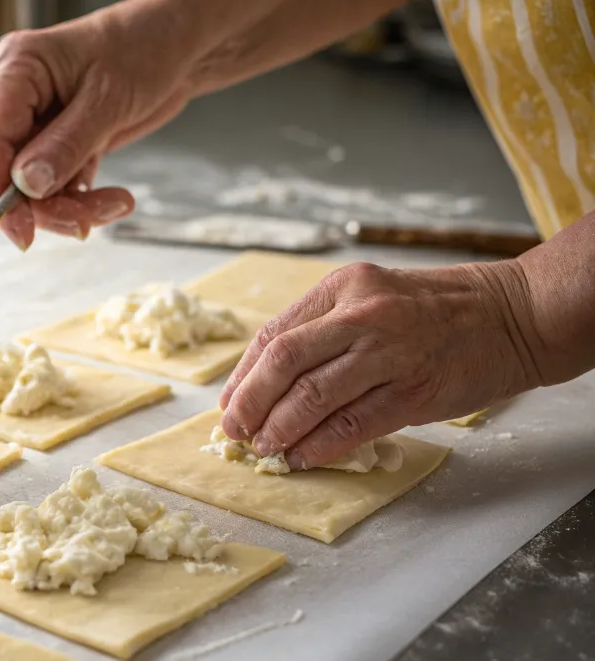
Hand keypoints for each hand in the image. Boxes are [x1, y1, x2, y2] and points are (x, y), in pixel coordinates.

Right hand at [0, 0, 202, 249]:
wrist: (180, 45)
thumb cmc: (144, 47)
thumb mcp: (107, 99)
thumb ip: (66, 144)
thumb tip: (27, 184)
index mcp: (17, 70)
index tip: (20, 230)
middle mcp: (20, 99)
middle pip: (10, 172)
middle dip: (47, 206)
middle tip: (85, 224)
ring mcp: (40, 124)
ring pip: (37, 188)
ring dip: (74, 208)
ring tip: (117, 204)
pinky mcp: (62, 143)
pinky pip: (61, 187)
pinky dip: (86, 202)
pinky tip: (115, 199)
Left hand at [218, 261, 540, 468]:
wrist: (513, 315)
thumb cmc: (436, 310)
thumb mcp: (373, 297)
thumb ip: (325, 329)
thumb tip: (268, 381)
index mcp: (343, 287)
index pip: (275, 334)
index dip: (243, 375)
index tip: (229, 404)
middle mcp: (362, 315)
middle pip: (284, 362)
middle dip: (250, 403)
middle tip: (235, 432)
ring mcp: (390, 352)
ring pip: (313, 396)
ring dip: (280, 429)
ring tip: (265, 449)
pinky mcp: (414, 391)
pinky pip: (353, 423)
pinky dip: (320, 445)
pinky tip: (303, 457)